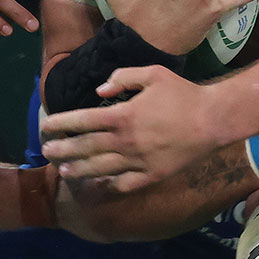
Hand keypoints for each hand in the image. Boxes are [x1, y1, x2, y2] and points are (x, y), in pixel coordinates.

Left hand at [39, 65, 219, 191]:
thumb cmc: (183, 94)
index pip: (82, 120)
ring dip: (78, 170)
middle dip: (62, 149)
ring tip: (64, 171)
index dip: (60, 124)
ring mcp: (138, 161)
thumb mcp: (153, 73)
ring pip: (100, 169)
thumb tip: (99, 91)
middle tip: (46, 152)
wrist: (213, 120)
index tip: (45, 127)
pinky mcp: (152, 175)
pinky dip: (108, 185)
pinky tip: (98, 183)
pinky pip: (124, 184)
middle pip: (85, 147)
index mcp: (123, 115)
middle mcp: (126, 140)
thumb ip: (122, 78)